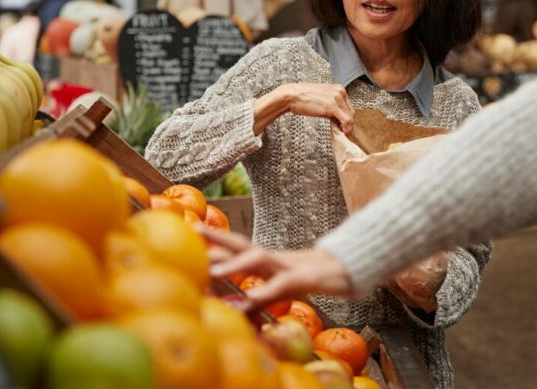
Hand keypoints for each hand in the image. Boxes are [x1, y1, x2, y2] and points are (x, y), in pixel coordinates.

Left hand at [200, 228, 352, 309]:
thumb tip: (231, 307)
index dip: (213, 237)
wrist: (348, 271)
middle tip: (192, 230)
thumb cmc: (310, 280)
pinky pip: (281, 285)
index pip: (236, 245)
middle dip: (217, 238)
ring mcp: (288, 266)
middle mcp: (273, 259)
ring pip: (259, 260)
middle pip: (242, 244)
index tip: (189, 228)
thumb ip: (256, 297)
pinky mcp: (303, 279)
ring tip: (212, 272)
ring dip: (235, 264)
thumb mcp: (280, 288)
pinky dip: (265, 291)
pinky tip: (251, 299)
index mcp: (266, 259)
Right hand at [254, 83, 354, 135]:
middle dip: (350, 124)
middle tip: (345, 133)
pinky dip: (347, 129)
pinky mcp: (332, 106)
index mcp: (338, 88)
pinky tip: (344, 134)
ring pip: (350, 117)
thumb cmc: (303, 98)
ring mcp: (337, 98)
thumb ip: (331, 104)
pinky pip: (346, 120)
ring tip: (344, 135)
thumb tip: (337, 118)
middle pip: (351, 112)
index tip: (344, 127)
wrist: (291, 96)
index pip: (349, 106)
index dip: (348, 118)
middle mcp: (340, 91)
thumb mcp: (322, 98)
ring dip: (349, 128)